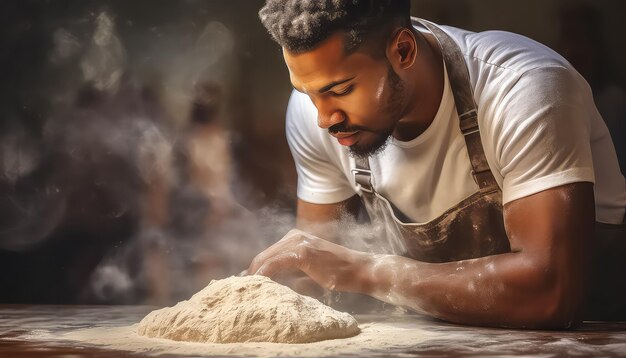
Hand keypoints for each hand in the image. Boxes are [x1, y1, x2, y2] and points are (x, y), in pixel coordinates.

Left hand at [246, 229, 372, 293]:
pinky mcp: (302, 252)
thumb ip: (288, 275)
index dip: (253, 270)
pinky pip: (274, 263)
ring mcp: (298, 242)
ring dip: (254, 275)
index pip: (267, 255)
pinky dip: (264, 274)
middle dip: (250, 273)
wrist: (359, 270)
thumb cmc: (337, 274)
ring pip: (265, 258)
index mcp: (295, 238)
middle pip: (262, 256)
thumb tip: (265, 283)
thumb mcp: (308, 272)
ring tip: (246, 290)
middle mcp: (294, 235)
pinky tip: (258, 284)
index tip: (244, 284)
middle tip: (239, 289)